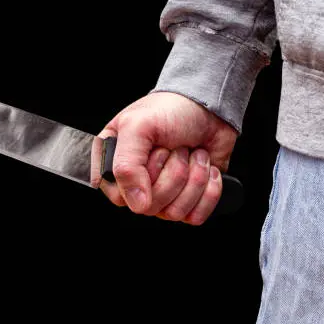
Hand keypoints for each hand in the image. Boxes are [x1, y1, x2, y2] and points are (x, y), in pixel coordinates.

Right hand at [98, 92, 237, 224]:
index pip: (120, 197)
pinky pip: (196, 216)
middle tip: (177, 148)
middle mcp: (136, 184)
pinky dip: (208, 190)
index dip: (144, 177)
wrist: (209, 107)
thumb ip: (126, 165)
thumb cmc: (171, 109)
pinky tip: (206, 168)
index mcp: (114, 165)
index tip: (157, 150)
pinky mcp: (188, 201)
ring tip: (192, 154)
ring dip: (193, 179)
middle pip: (150, 207)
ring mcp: (163, 195)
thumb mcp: (138, 126)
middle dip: (173, 173)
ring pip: (174, 213)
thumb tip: (138, 204)